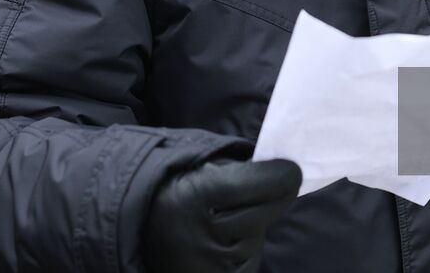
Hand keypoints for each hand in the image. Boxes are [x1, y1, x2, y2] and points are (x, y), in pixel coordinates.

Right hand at [143, 158, 301, 272]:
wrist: (137, 232)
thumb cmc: (176, 189)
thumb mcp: (198, 167)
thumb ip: (236, 168)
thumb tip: (283, 175)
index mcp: (191, 196)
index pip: (254, 184)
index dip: (280, 176)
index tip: (292, 171)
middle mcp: (197, 235)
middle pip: (263, 212)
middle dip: (275, 197)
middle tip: (277, 186)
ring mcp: (205, 265)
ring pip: (256, 239)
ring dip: (256, 226)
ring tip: (231, 217)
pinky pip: (247, 264)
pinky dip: (246, 251)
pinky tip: (228, 241)